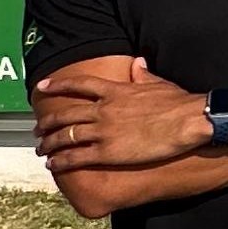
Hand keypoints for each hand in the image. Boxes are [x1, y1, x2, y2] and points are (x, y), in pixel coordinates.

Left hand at [34, 57, 205, 169]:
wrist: (189, 120)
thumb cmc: (179, 102)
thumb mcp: (159, 83)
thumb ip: (143, 74)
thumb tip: (138, 63)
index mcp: (114, 91)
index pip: (78, 85)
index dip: (57, 85)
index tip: (41, 87)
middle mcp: (102, 109)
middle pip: (65, 114)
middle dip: (47, 123)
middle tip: (37, 130)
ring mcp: (104, 131)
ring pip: (66, 136)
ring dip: (50, 144)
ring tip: (41, 150)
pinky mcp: (109, 152)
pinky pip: (77, 157)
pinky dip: (62, 161)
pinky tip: (54, 165)